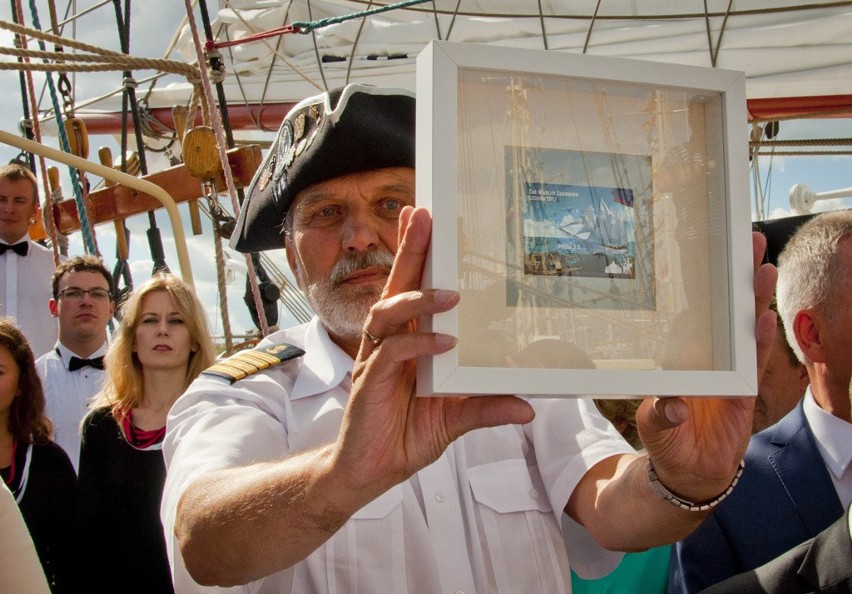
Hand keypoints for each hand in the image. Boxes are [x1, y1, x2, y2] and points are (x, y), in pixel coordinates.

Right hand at [333, 206, 533, 497]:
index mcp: (404, 343)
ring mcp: (375, 362)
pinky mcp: (368, 383)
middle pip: (394, 287)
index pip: (409, 290)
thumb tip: (528, 406)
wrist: (369, 472)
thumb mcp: (454, 419)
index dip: (414, 254)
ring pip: (387, 313)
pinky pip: (390, 354)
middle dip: (408, 250)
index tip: (425, 219)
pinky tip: (443, 342)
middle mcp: (387, 344)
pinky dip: (417, 344)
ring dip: (417, 299)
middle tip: (421, 215)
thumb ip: (485, 407)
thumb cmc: (402, 436)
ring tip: (450, 293)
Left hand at [636, 232, 777, 501]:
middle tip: (746, 241)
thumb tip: (672, 405)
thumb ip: (660, 415)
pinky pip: (756, 361)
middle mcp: (707, 357)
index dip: (701, 284)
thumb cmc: (666, 440)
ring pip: (744, 328)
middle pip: (724, 311)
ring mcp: (729, 370)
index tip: (705, 251)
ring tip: (763, 268)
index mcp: (680, 356)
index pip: (692, 313)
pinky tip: (767, 316)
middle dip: (736, 278)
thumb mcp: (653, 426)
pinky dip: (762, 340)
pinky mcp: (746, 389)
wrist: (690, 472)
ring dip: (754, 299)